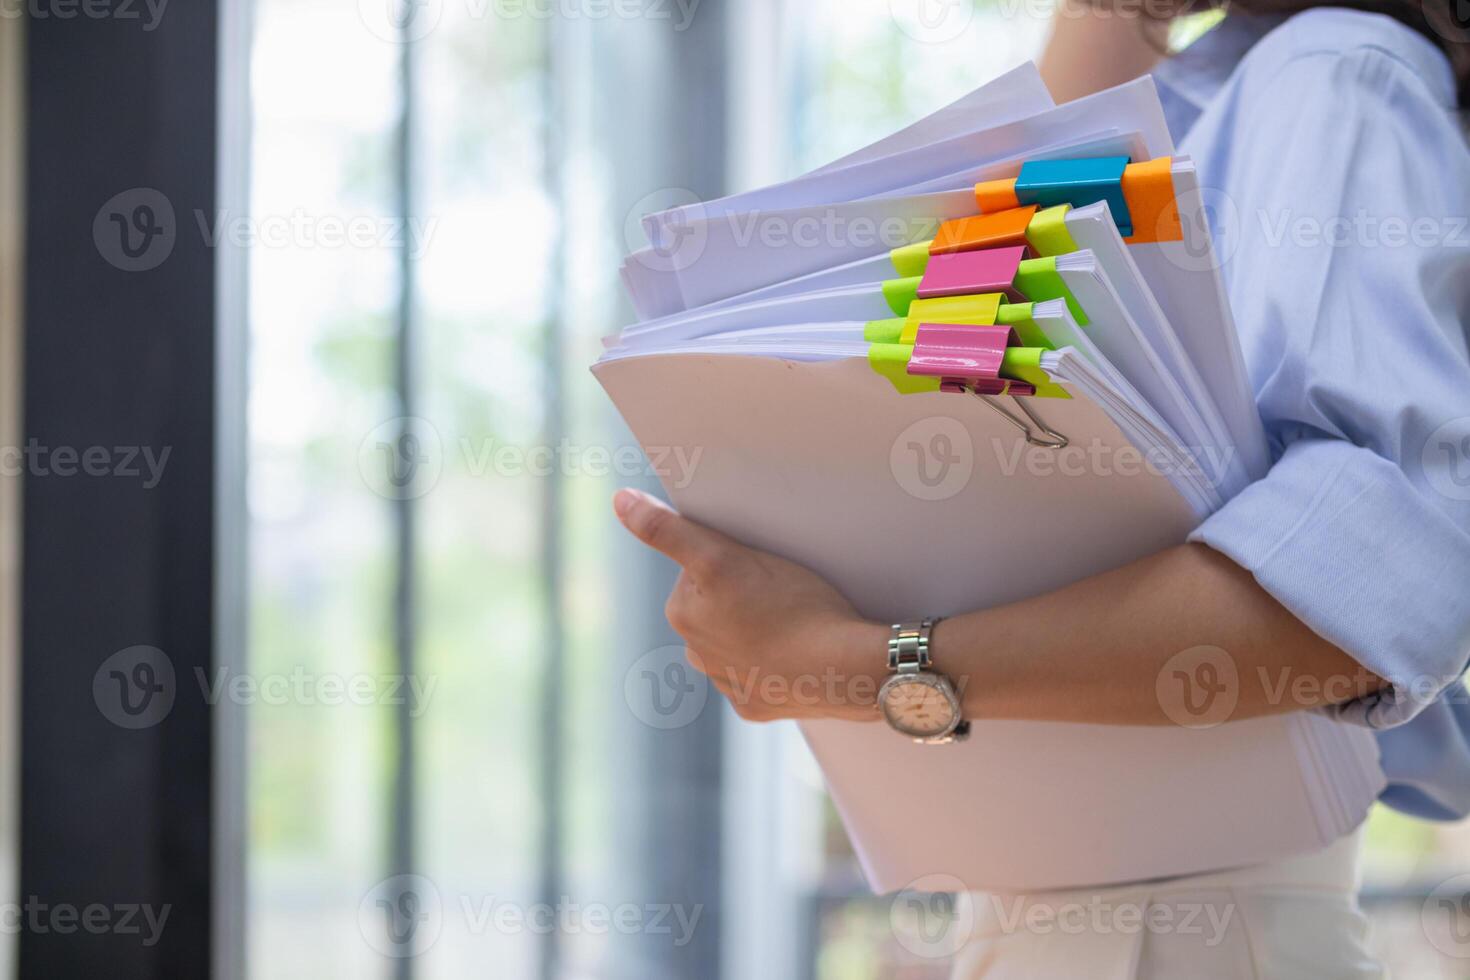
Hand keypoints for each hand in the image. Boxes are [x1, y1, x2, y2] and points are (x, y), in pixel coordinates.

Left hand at [614, 488, 886, 721]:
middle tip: (781, 590)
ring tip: (793, 622)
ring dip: (757, 628)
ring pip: (739, 639)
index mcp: (682, 613)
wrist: (842, 669)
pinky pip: (761, 674)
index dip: (733, 558)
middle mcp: (695, 652)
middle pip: (719, 604)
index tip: (759, 565)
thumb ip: (668, 530)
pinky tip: (796, 653)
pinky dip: (775, 663)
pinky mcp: (754, 706)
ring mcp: (726, 683)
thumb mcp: (725, 556)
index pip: (702, 567)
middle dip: (742, 594)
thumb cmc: (792, 606)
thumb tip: (621, 501)